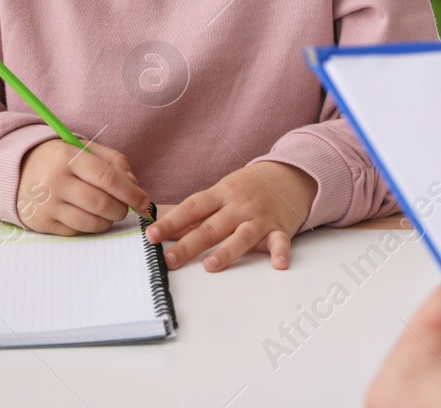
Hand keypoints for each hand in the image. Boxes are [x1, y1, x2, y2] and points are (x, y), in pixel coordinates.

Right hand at [17, 139, 150, 235]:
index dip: (131, 192)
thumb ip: (114, 161)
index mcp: (67, 157)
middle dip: (122, 209)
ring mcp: (47, 204)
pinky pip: (77, 231)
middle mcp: (55, 181)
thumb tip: (134, 184)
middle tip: (126, 208)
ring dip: (109, 221)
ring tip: (111, 213)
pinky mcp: (42, 223)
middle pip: (101, 203)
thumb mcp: (85, 149)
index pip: (107, 177)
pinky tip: (92, 217)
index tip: (144, 202)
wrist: (17, 170)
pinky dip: (91, 227)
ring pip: (90, 222)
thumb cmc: (60, 159)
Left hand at [144, 160, 316, 271]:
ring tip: (211, 265)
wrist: (290, 175)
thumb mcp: (220, 191)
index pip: (192, 208)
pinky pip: (280, 241)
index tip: (151, 235)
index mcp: (221, 194)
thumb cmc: (248, 187)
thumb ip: (193, 211)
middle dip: (189, 244)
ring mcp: (260, 217)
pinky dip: (280, 252)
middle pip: (212, 226)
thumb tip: (156, 219)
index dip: (171, 222)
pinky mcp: (280, 228)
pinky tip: (278, 264)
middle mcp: (239, 206)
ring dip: (227, 251)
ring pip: (243, 235)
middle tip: (169, 260)